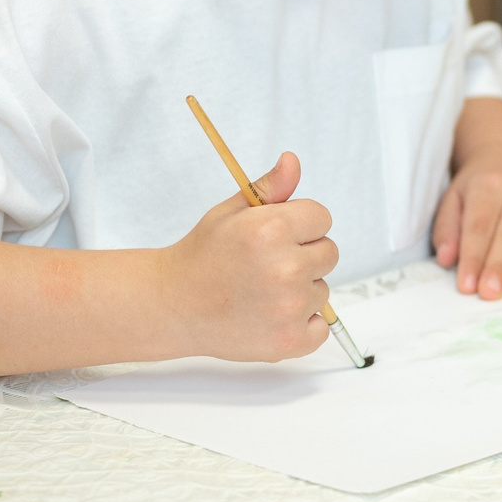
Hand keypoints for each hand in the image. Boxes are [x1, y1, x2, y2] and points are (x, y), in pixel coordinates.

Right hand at [158, 151, 338, 361]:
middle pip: (329, 252)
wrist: (173, 306)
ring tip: (261, 291)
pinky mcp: (290, 340)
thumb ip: (270, 188)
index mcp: (272, 230)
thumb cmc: (202, 256)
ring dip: (301, 289)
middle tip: (266, 265)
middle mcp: (285, 268)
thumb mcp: (231, 212)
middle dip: (304, 254)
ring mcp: (289, 308)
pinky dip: (303, 324)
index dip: (300, 224)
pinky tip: (271, 316)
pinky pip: (321, 327)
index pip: (322, 217)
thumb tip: (293, 160)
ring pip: (322, 289)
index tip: (276, 236)